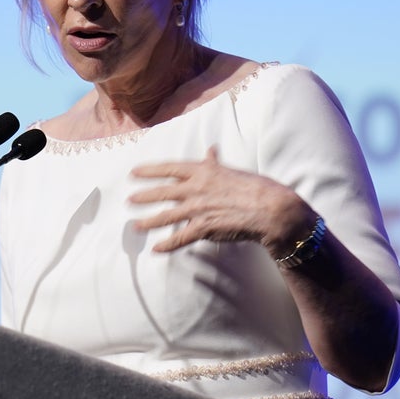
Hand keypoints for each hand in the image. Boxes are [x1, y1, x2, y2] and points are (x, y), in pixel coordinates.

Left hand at [128, 147, 313, 255]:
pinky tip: (156, 249)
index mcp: (203, 172)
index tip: (134, 172)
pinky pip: (180, 238)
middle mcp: (196, 188)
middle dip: (143, 196)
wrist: (270, 208)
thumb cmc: (254, 188)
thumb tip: (210, 149)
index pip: (169, 168)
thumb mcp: (231, 170)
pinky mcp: (204, 228)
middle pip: (162, 192)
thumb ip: (214, 163)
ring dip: (148, 222)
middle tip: (129, 200)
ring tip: (134, 225)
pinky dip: (167, 245)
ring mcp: (199, 209)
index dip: (149, 171)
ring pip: (166, 216)